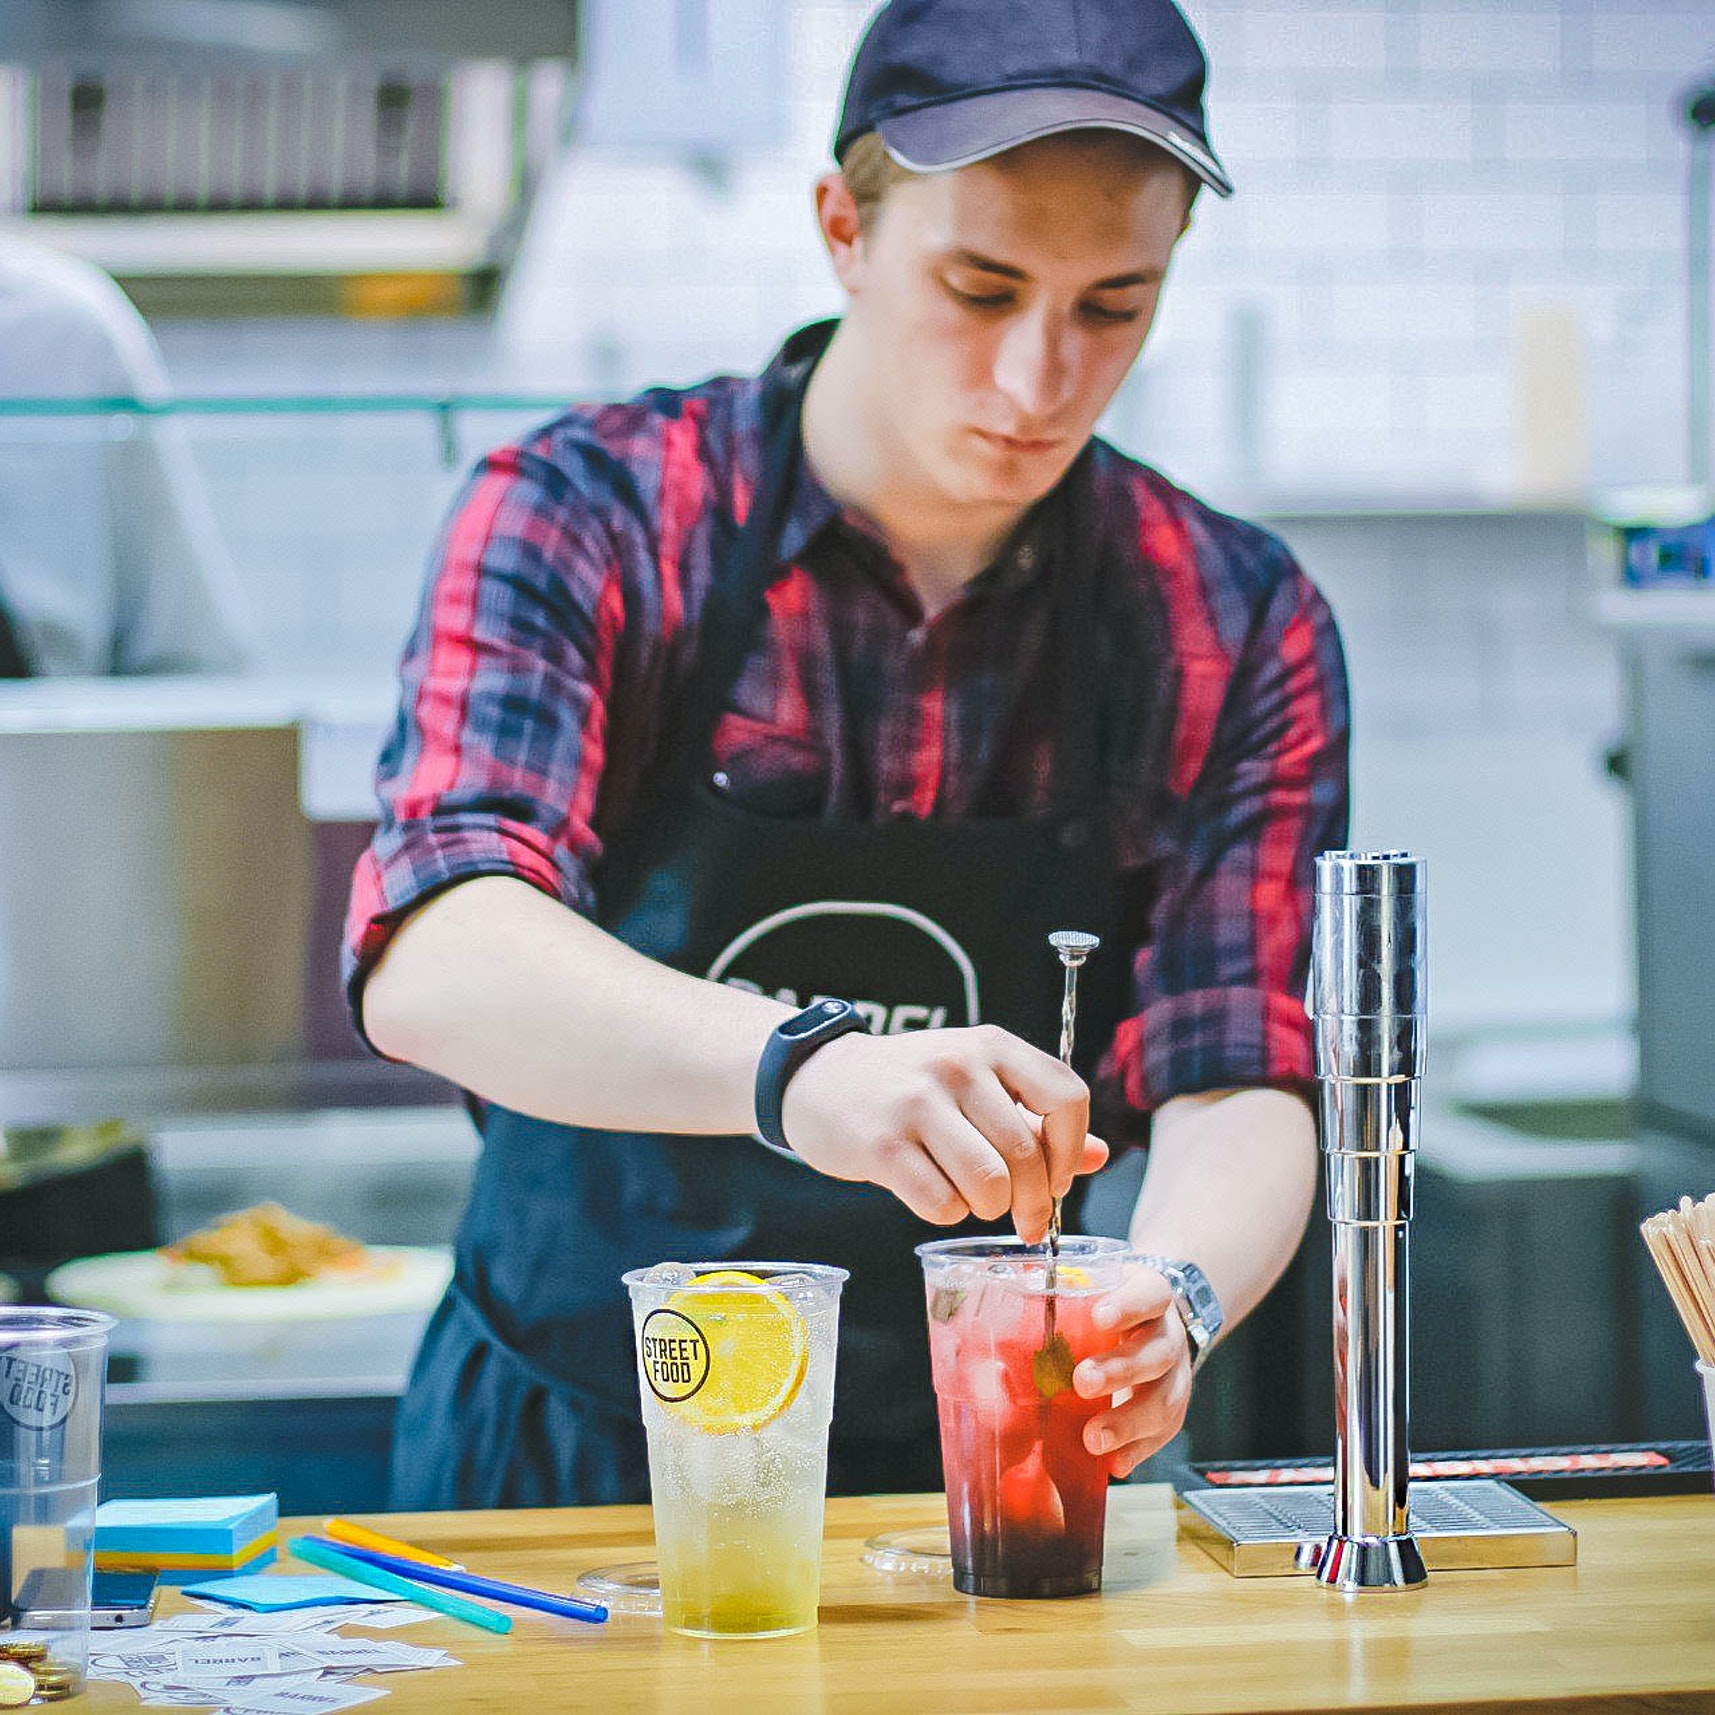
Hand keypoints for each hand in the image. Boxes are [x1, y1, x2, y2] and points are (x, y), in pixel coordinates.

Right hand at [779, 1024, 1108, 1242]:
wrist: (816, 1078)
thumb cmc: (908, 1086)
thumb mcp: (975, 1083)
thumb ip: (1035, 1118)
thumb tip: (1097, 1155)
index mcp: (991, 1046)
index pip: (1066, 1096)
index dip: (1070, 1150)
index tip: (1056, 1179)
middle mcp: (957, 1067)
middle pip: (1027, 1154)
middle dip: (1032, 1202)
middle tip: (1024, 1219)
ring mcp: (917, 1103)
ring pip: (989, 1183)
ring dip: (989, 1210)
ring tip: (975, 1203)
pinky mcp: (882, 1144)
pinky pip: (940, 1203)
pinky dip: (947, 1214)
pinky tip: (934, 1196)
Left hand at [1075, 1264, 1193, 1476]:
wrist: (1152, 1320)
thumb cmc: (1107, 1301)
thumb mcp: (1091, 1281)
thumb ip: (1057, 1285)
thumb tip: (1017, 1270)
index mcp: (1151, 1294)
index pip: (1150, 1293)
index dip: (1129, 1305)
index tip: (1099, 1317)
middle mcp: (1169, 1334)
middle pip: (1157, 1353)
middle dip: (1120, 1371)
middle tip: (1083, 1382)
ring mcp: (1177, 1374)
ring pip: (1165, 1399)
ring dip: (1129, 1422)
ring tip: (1094, 1438)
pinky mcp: (1174, 1408)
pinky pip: (1162, 1433)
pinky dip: (1137, 1450)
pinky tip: (1114, 1463)